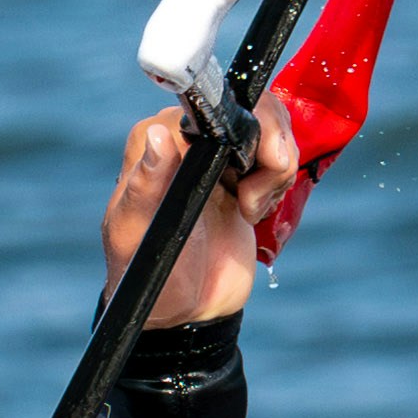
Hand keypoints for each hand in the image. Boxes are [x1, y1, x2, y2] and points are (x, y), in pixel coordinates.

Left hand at [102, 98, 301, 325]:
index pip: (210, 104)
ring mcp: (218, 155)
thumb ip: (146, 186)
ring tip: (251, 207)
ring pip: (270, 126)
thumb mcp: (139, 235)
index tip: (248, 164)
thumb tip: (159, 135)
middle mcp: (186, 138)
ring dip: (276, 167)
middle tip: (255, 195)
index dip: (241, 124)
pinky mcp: (243, 175)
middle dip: (269, 144)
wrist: (187, 313)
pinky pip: (278, 154)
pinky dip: (278, 180)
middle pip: (249, 107)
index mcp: (154, 141)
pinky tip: (255, 209)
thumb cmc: (151, 278)